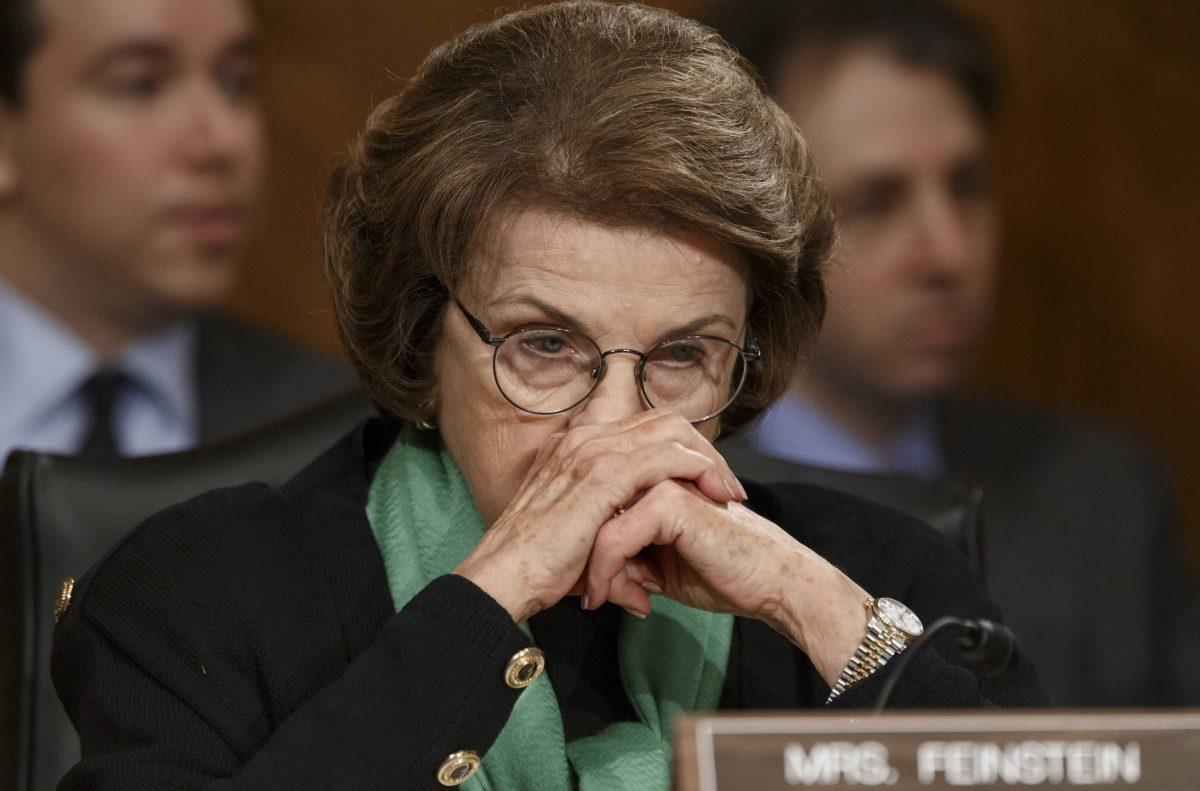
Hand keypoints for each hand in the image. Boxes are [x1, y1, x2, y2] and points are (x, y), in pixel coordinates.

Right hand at [454, 411, 747, 622]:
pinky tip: (715, 494)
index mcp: (577, 446)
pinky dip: (699, 470)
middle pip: (664, 419)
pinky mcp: (603, 474)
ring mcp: (592, 452)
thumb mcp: (584, 546)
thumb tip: (642, 589)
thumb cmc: (538, 570)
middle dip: (704, 448)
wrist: (504, 578)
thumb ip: (615, 550)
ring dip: (708, 459)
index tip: (708, 482)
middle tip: (728, 485)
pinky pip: (667, 456)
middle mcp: (584, 439)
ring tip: (729, 492)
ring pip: (671, 431)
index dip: (682, 447)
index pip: (644, 426)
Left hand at [582, 480, 870, 683]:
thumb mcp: (659, 570)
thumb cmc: (725, 574)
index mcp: (652, 481)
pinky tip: (614, 599)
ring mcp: (663, 482)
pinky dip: (605, 572)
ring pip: (597, 523)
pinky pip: (614, 538)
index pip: (595, 504)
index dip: (583, 546)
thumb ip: (626, 560)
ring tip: (596, 600)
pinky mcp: (671, 502)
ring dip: (592, 568)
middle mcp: (654, 473)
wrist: (773, 583)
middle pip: (591, 510)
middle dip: (583, 558)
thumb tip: (587, 576)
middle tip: (587, 596)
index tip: (580, 587)